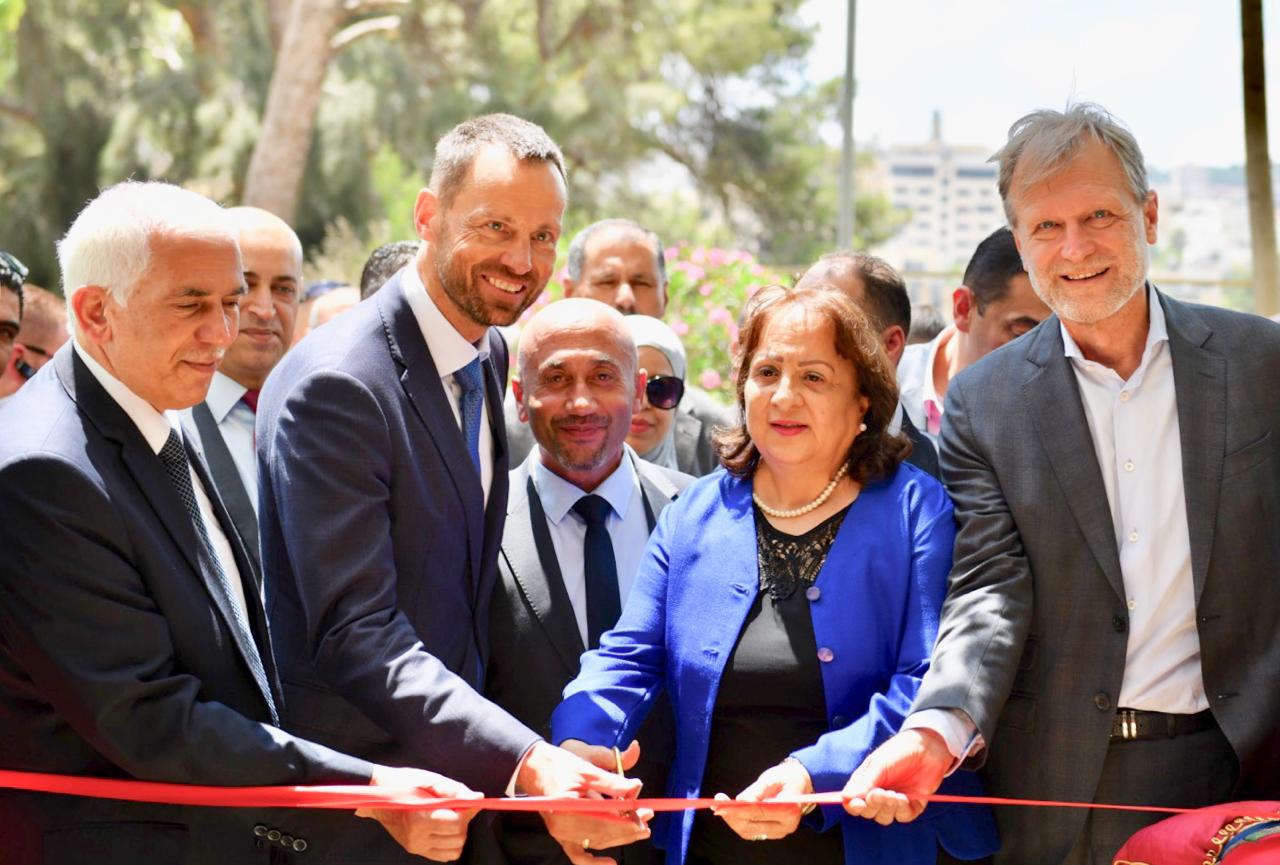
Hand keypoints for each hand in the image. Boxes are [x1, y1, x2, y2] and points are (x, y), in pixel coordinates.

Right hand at [357, 766, 481, 861]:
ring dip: (458, 833)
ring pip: (454, 849)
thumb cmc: (404, 783)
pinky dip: (450, 843)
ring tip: (449, 818)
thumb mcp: (430, 779)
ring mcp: (416, 846)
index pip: (456, 823)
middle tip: (456, 808)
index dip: (467, 811)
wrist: (378, 796)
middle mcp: (417, 837)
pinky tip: (444, 829)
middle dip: (463, 822)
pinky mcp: (416, 850)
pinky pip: (444, 856)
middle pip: (458, 837)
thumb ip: (455, 790)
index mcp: (419, 817)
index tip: (464, 801)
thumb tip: (478, 799)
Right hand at [517, 741, 652, 864]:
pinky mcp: (561, 835)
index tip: (644, 815)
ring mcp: (561, 833)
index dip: (626, 820)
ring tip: (640, 829)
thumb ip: (612, 781)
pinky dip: (593, 862)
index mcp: (568, 805)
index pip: (604, 819)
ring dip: (619, 837)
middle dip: (627, 828)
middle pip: (602, 833)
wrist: (533, 768)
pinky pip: (578, 854)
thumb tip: (636, 788)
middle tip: (648, 819)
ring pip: (595, 842)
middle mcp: (562, 824)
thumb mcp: (587, 768)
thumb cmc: (559, 765)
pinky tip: (610, 863)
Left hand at [711, 758, 812, 841]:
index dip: (739, 810)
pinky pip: (751, 831)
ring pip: (749, 832)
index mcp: (789, 810)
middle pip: (752, 827)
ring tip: (719, 805)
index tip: (722, 804)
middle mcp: (785, 826)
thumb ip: (757, 790)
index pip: (759, 813)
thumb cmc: (786, 778)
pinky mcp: (771, 832)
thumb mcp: (773, 777)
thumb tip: (740, 801)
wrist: (799, 784)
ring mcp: (778, 832)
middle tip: (717, 803)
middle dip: (731, 816)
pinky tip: (728, 811)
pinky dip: (737, 822)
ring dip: (732, 820)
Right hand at [842, 729, 950, 824]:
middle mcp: (878, 794)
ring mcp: (895, 801)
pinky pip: (902, 817)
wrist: (928, 746)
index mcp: (865, 782)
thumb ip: (864, 782)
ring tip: (895, 794)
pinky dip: (901, 810)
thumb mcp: (879, 763)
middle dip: (873, 805)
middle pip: (868, 812)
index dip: (853, 806)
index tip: (859, 804)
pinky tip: (904, 797)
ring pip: (884, 817)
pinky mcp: (912, 805)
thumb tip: (845, 797)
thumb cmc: (899, 750)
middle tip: (880, 793)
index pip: (852, 802)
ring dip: (887, 808)